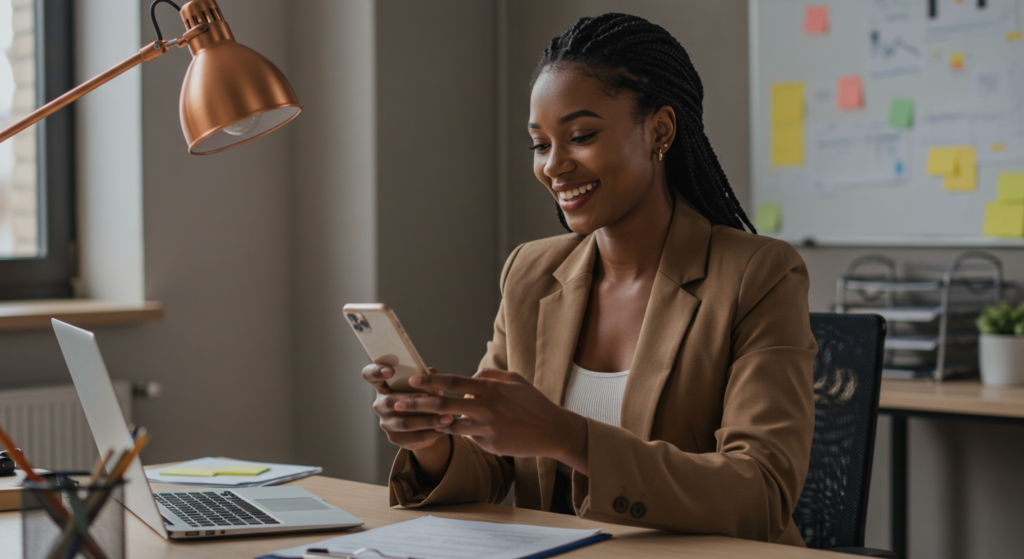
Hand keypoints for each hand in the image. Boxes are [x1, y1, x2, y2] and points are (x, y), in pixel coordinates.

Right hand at [362, 364, 452, 451]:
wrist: (425, 424)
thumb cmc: (423, 396)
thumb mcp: (425, 385)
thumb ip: (426, 377)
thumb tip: (431, 373)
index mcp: (384, 385)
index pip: (370, 375)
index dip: (376, 371)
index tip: (390, 371)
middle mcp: (380, 403)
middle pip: (392, 401)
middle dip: (417, 402)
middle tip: (439, 401)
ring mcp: (385, 422)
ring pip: (405, 422)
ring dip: (429, 421)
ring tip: (448, 418)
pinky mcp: (394, 438)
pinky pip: (412, 437)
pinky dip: (430, 433)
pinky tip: (444, 430)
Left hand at [398, 369, 588, 472]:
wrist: (553, 430)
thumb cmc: (534, 403)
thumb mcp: (515, 380)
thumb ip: (490, 375)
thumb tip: (471, 375)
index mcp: (490, 389)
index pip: (453, 382)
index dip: (431, 381)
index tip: (413, 380)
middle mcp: (485, 408)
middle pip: (443, 404)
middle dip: (417, 403)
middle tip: (397, 403)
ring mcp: (487, 428)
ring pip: (450, 425)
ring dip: (432, 422)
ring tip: (414, 421)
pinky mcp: (490, 445)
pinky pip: (469, 438)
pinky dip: (459, 433)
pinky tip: (449, 431)